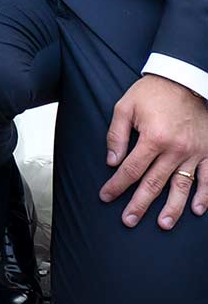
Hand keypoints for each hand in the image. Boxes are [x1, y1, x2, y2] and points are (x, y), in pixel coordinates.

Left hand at [101, 75, 207, 227]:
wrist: (183, 78)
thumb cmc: (152, 92)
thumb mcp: (125, 106)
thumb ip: (117, 135)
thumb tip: (112, 162)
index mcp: (153, 137)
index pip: (131, 169)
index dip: (117, 184)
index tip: (106, 196)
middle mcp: (174, 149)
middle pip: (154, 183)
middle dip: (139, 204)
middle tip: (128, 220)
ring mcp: (193, 152)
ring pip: (182, 186)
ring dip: (172, 208)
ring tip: (162, 224)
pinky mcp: (207, 151)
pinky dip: (204, 195)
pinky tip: (196, 210)